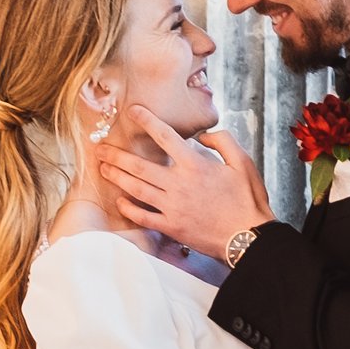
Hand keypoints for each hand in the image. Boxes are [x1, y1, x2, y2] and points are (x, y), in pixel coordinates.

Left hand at [98, 110, 272, 262]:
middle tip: (99, 148)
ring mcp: (173, 207)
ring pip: (137, 188)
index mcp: (195, 165)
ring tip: (103, 169)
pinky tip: (120, 201)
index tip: (132, 111)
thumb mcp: (243, 162)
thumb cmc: (248, 200)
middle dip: (116, 155)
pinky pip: (143, 216)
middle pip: (139, 165)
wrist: (249, 238)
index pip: (165, 137)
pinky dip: (129, 208)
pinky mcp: (172, 226)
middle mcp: (179, 184)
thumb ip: (223, 141)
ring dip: (117, 177)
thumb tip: (204, 136)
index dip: (147, 121)